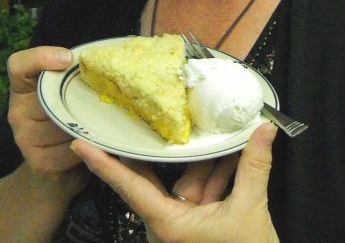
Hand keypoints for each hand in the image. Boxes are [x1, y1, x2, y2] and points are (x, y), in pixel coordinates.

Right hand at [7, 46, 88, 196]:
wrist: (57, 171)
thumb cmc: (68, 120)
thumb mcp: (66, 93)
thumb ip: (73, 76)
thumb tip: (103, 59)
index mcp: (23, 88)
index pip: (18, 65)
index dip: (40, 57)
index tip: (67, 58)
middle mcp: (17, 112)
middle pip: (55, 95)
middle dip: (80, 97)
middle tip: (98, 99)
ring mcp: (24, 137)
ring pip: (67, 122)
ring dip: (87, 124)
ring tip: (96, 124)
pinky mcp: (38, 161)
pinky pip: (72, 147)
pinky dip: (87, 146)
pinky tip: (91, 145)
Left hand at [72, 123, 278, 242]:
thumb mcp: (250, 211)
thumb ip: (255, 166)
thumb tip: (264, 130)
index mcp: (168, 225)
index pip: (129, 186)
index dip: (103, 164)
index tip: (80, 144)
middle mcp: (168, 225)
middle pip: (155, 176)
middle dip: (151, 147)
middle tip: (134, 117)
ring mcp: (183, 226)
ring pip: (187, 180)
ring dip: (203, 159)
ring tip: (212, 127)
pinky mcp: (198, 227)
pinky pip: (202, 192)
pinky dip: (216, 174)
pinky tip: (231, 154)